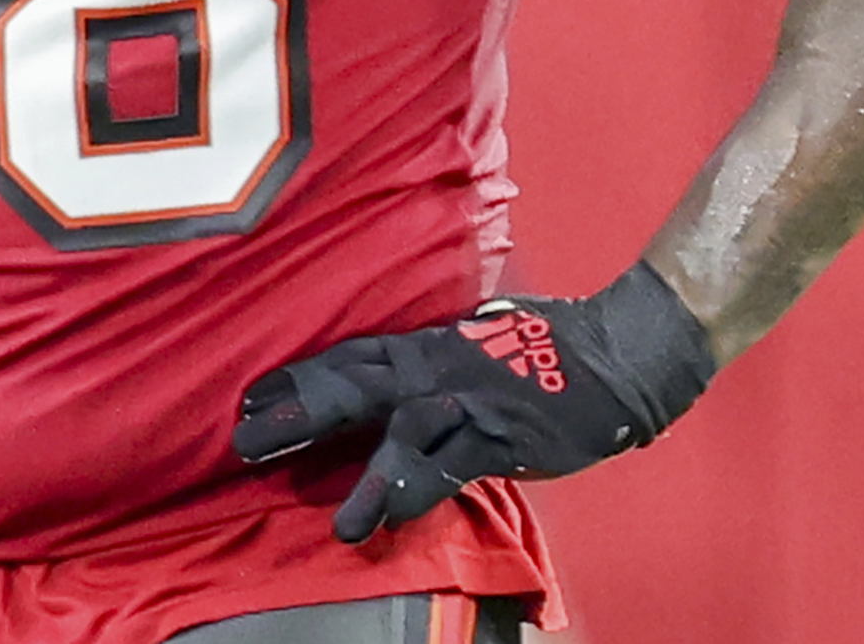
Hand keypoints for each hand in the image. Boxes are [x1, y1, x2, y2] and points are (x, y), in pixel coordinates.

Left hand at [232, 264, 714, 542]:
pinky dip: (419, 490)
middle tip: (245, 440)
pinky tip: (392, 518)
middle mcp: (436, 368)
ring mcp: (468, 400)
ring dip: (363, 474)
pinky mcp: (503, 434)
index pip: (350, 359)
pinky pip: (455, 466)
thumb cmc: (546, 345)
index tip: (252, 397)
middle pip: (353, 387)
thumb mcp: (473, 343)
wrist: (617, 350)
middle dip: (300, 415)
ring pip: (400, 432)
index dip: (300, 378)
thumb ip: (431, 364)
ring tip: (336, 520)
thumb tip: (391, 383)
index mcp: (427, 346)